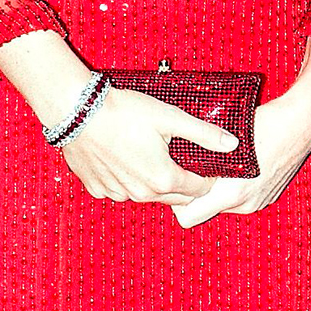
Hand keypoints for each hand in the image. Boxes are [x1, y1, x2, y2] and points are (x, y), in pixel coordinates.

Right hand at [61, 86, 237, 205]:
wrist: (78, 112)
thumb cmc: (126, 112)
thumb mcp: (170, 118)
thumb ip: (204, 134)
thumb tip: (232, 144)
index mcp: (164, 179)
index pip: (199, 190)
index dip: (208, 177)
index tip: (207, 163)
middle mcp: (142, 194)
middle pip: (176, 198)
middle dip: (186, 183)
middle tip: (184, 160)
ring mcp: (118, 194)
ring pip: (148, 197)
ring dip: (157, 183)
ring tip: (155, 156)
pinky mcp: (98, 190)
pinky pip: (122, 192)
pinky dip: (129, 181)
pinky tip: (128, 159)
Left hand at [171, 79, 310, 226]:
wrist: (303, 122)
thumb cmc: (265, 123)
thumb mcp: (224, 138)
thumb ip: (200, 155)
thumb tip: (172, 155)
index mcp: (231, 193)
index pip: (187, 217)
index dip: (176, 200)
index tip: (175, 180)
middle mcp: (245, 204)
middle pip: (204, 211)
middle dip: (194, 196)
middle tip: (188, 171)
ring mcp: (259, 202)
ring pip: (223, 205)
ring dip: (215, 191)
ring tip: (211, 166)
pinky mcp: (269, 196)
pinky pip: (241, 199)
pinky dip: (233, 188)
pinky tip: (234, 167)